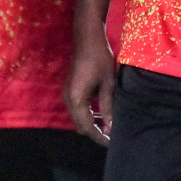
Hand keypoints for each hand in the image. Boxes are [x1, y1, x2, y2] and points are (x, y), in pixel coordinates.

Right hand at [63, 25, 115, 145]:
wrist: (87, 36)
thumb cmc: (100, 57)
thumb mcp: (108, 83)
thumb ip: (108, 106)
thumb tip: (111, 127)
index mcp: (76, 99)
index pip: (87, 127)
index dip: (100, 137)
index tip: (113, 143)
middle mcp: (68, 99)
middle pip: (80, 125)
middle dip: (96, 132)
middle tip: (113, 135)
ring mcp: (67, 94)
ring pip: (78, 117)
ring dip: (92, 123)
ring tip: (109, 125)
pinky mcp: (70, 89)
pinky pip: (78, 108)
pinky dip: (88, 113)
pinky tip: (101, 112)